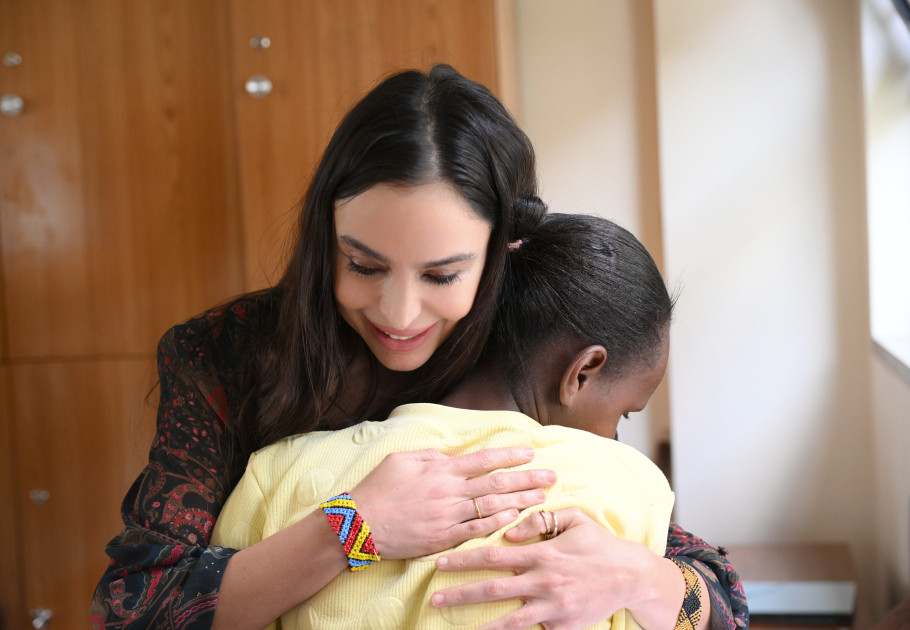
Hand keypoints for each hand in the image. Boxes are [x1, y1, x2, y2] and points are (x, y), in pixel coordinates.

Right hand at [351, 447, 554, 559]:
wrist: (357, 525)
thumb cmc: (377, 488)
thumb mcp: (400, 459)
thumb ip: (430, 455)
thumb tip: (451, 455)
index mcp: (440, 469)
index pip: (483, 459)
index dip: (510, 455)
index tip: (531, 452)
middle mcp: (448, 492)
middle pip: (497, 483)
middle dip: (528, 478)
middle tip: (551, 476)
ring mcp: (448, 517)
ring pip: (493, 508)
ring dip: (521, 501)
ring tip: (542, 497)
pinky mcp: (443, 539)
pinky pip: (477, 531)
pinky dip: (499, 524)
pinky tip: (516, 519)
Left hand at [430, 508, 666, 629]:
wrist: (631, 576)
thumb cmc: (599, 544)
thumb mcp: (573, 520)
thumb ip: (539, 520)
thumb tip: (510, 528)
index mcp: (542, 554)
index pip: (494, 556)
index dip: (466, 558)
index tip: (442, 561)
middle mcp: (544, 582)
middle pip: (493, 589)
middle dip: (460, 593)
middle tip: (434, 597)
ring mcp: (554, 608)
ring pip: (509, 620)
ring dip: (479, 623)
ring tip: (455, 626)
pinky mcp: (563, 626)